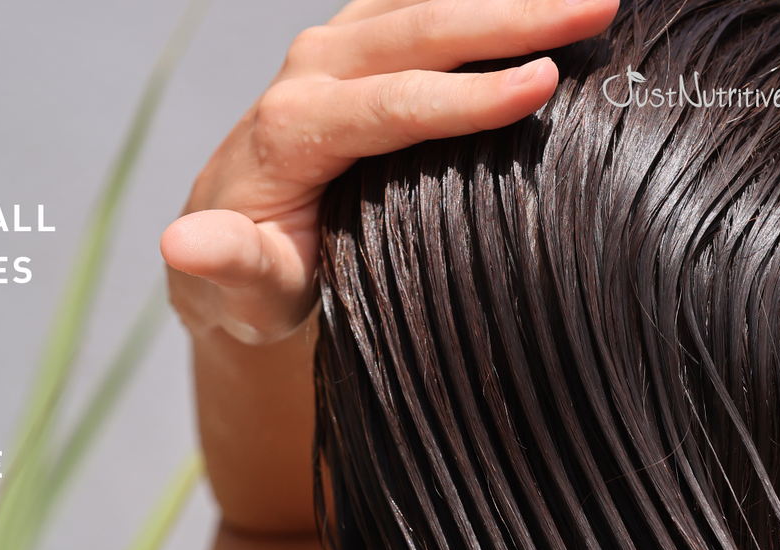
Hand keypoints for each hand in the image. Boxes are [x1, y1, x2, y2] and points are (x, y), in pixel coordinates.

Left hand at [160, 0, 618, 344]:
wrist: (227, 246)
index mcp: (290, 133)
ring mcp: (329, 49)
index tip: (545, 84)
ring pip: (424, 0)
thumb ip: (221, 265)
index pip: (391, 105)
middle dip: (511, 17)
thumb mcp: (237, 290)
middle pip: (418, 30)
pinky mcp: (350, 44)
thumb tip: (180, 247)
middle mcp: (307, 74)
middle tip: (599, 6)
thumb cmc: (250, 282)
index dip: (466, 96)